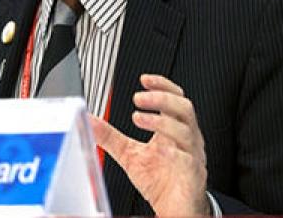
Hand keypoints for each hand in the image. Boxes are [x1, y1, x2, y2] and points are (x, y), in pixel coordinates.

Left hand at [90, 74, 209, 215]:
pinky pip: (188, 159)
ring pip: (186, 130)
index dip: (163, 86)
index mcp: (172, 130)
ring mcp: (191, 156)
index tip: (145, 79)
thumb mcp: (128, 154)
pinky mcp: (193, 175)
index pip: (175, 99)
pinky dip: (174, 152)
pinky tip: (160, 149)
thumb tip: (89, 120)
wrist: (175, 209)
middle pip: (184, 108)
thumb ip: (109, 136)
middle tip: (138, 97)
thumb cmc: (159, 181)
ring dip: (161, 121)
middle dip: (162, 98)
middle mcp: (185, 140)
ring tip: (138, 117)